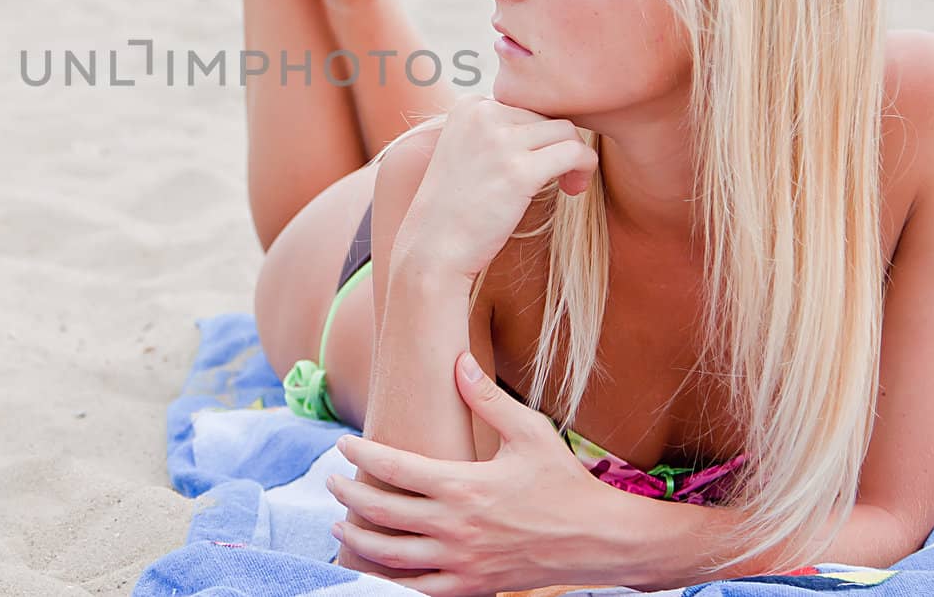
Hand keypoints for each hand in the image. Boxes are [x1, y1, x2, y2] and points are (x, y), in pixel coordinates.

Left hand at [327, 352, 618, 595]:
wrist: (601, 540)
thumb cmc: (565, 482)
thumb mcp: (530, 432)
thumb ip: (488, 398)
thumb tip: (458, 359)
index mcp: (464, 485)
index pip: (394, 467)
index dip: (361, 455)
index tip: (342, 445)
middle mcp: (456, 526)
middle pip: (381, 512)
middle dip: (348, 495)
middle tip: (332, 482)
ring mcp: (463, 562)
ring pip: (391, 556)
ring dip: (358, 539)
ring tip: (340, 525)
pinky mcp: (474, 587)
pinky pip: (420, 590)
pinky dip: (390, 580)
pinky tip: (375, 568)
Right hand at [397, 95, 596, 282]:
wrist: (433, 247)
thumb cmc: (457, 206)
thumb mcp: (469, 150)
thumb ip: (501, 128)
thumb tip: (555, 118)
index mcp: (469, 105)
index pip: (526, 104)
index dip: (538, 136)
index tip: (537, 163)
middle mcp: (482, 114)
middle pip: (547, 116)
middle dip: (558, 146)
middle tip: (559, 180)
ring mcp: (499, 142)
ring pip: (566, 131)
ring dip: (576, 157)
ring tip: (568, 184)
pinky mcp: (519, 171)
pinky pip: (575, 152)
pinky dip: (585, 167)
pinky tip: (574, 190)